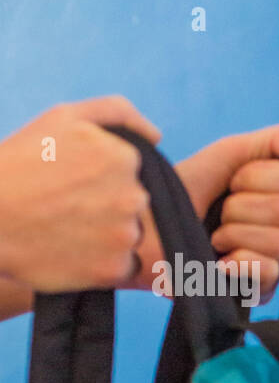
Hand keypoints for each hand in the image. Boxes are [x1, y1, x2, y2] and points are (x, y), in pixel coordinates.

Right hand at [0, 95, 161, 291]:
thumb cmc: (18, 163)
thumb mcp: (63, 118)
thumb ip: (117, 114)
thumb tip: (157, 137)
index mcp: (126, 158)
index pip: (132, 175)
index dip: (100, 180)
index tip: (70, 183)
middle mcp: (134, 196)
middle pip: (132, 206)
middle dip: (105, 206)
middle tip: (63, 207)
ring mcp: (126, 234)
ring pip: (129, 236)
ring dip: (105, 235)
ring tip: (63, 228)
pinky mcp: (114, 269)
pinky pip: (121, 266)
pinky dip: (101, 263)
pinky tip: (70, 251)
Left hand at [131, 124, 278, 297]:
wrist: (144, 227)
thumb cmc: (185, 189)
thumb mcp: (230, 153)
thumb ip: (276, 142)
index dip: (255, 177)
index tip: (230, 183)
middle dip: (241, 207)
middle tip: (218, 213)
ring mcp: (275, 261)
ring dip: (234, 235)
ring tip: (213, 239)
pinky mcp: (260, 290)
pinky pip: (269, 271)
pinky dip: (237, 264)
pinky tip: (219, 263)